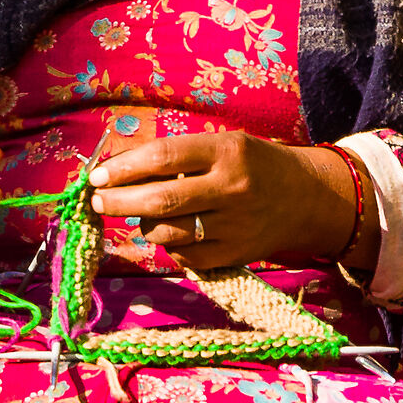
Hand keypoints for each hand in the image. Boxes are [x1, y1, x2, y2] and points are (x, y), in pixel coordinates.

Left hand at [88, 130, 378, 273]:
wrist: (307, 198)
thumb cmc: (250, 165)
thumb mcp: (221, 145)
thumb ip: (176, 157)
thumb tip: (115, 171)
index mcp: (225, 151)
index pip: (163, 157)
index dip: (123, 168)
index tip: (96, 176)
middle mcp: (231, 188)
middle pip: (160, 200)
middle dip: (117, 201)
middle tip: (96, 202)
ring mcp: (234, 225)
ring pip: (166, 233)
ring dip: (142, 224)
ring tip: (141, 214)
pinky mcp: (234, 255)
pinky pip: (184, 256)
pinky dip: (168, 245)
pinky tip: (173, 232)